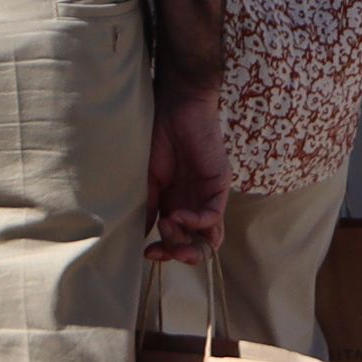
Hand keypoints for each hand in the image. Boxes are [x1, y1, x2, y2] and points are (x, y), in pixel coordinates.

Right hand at [145, 88, 226, 263]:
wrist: (174, 108)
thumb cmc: (158, 139)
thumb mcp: (149, 181)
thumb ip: (149, 209)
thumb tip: (142, 239)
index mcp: (176, 205)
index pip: (179, 242)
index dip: (165, 253)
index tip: (147, 253)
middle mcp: (195, 204)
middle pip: (197, 244)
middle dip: (178, 253)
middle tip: (158, 250)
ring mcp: (209, 196)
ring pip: (210, 236)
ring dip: (189, 243)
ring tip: (168, 231)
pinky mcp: (220, 183)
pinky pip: (214, 214)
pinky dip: (195, 221)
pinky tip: (175, 215)